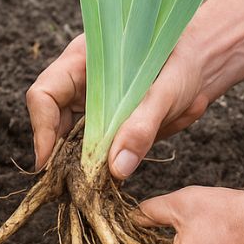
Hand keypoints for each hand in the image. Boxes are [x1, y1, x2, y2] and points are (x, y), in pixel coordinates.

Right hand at [27, 34, 210, 178]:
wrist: (201, 64)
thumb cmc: (184, 62)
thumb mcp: (168, 92)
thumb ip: (142, 127)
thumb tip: (117, 169)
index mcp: (82, 61)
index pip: (43, 94)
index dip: (41, 128)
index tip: (48, 162)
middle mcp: (77, 83)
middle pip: (50, 121)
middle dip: (60, 153)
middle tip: (77, 182)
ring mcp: (87, 104)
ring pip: (68, 139)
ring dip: (82, 162)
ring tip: (99, 180)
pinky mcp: (102, 123)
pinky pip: (92, 149)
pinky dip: (103, 163)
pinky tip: (117, 169)